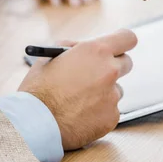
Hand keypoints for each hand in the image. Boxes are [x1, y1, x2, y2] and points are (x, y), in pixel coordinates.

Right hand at [18, 29, 136, 150]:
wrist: (34, 123)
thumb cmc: (38, 88)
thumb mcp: (52, 56)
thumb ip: (75, 48)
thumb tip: (86, 48)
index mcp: (96, 51)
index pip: (127, 38)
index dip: (123, 41)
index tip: (120, 45)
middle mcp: (109, 71)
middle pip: (127, 63)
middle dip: (113, 66)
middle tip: (99, 73)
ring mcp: (113, 96)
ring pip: (117, 90)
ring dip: (104, 92)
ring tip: (78, 100)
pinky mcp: (112, 117)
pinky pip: (111, 110)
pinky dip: (99, 112)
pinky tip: (79, 114)